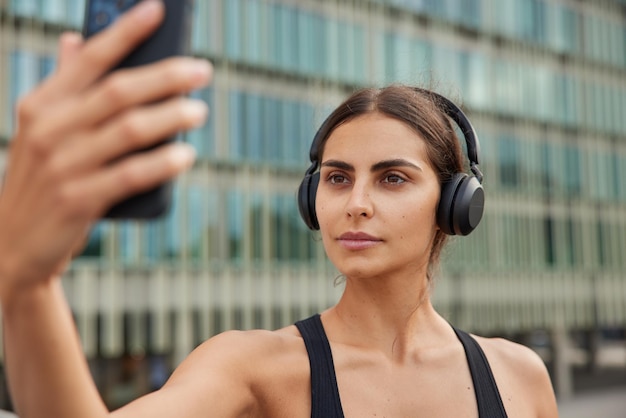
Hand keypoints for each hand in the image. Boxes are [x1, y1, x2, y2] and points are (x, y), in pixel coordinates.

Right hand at [0, 0, 211, 298]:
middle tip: (203, 70)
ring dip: (173, 117)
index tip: (159, 10)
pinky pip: (132, 174)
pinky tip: (186, 155)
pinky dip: (163, 163)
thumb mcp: (42, 129)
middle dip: (167, 76)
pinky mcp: (79, 199)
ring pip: (131, 130)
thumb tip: (78, 40)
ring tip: (200, 112)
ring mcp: (64, 164)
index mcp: (42, 104)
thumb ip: (64, 86)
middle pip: (120, 91)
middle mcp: (51, 128)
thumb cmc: (42, 179)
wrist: (12, 243)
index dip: (126, 31)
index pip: (91, 58)